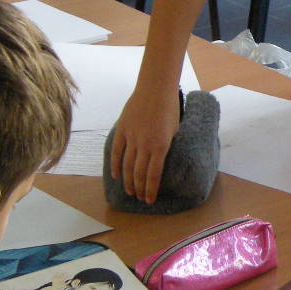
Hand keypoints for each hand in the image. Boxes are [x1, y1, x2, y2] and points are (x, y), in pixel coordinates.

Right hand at [109, 85, 180, 203]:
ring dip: (127, 181)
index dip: (150, 190)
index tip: (149, 200)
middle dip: (139, 189)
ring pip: (127, 166)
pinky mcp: (122, 130)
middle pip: (139, 174)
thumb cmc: (169, 108)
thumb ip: (168, 147)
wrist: (155, 89)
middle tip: (139, 198)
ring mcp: (132, 138)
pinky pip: (117, 151)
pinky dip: (115, 165)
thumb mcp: (175, 131)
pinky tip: (116, 175)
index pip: (153, 175)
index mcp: (161, 147)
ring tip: (129, 191)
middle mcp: (145, 145)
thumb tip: (163, 161)